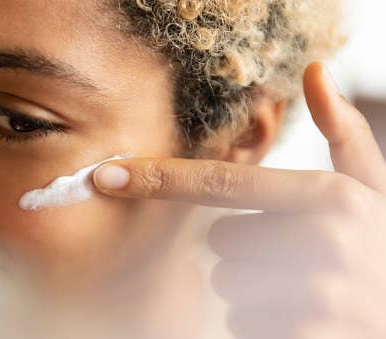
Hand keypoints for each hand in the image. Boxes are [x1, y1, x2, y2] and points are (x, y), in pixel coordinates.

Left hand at [92, 62, 385, 337]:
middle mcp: (320, 243)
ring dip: (253, 285)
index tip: (106, 176)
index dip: (159, 177)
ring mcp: (314, 296)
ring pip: (228, 283)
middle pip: (222, 240)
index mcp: (328, 198)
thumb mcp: (372, 190)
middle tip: (293, 256)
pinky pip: (242, 321)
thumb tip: (314, 71)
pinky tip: (301, 315)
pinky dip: (261, 318)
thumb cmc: (377, 249)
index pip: (222, 182)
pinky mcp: (305, 334)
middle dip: (244, 248)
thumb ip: (345, 134)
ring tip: (302, 286)